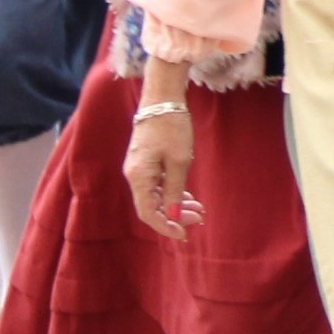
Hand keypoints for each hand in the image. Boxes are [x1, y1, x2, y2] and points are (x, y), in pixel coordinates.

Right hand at [124, 105, 203, 239]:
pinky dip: (173, 192)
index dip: (165, 227)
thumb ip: (175, 191)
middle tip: (198, 218)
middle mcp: (134, 175)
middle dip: (175, 216)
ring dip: (176, 205)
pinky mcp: (146, 161)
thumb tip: (174, 216)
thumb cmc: (171, 127)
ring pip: (156, 196)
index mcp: (138, 177)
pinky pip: (157, 185)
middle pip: (152, 206)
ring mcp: (139, 168)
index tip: (184, 234)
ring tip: (199, 209)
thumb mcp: (179, 161)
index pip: (148, 213)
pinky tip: (189, 197)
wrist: (163, 99)